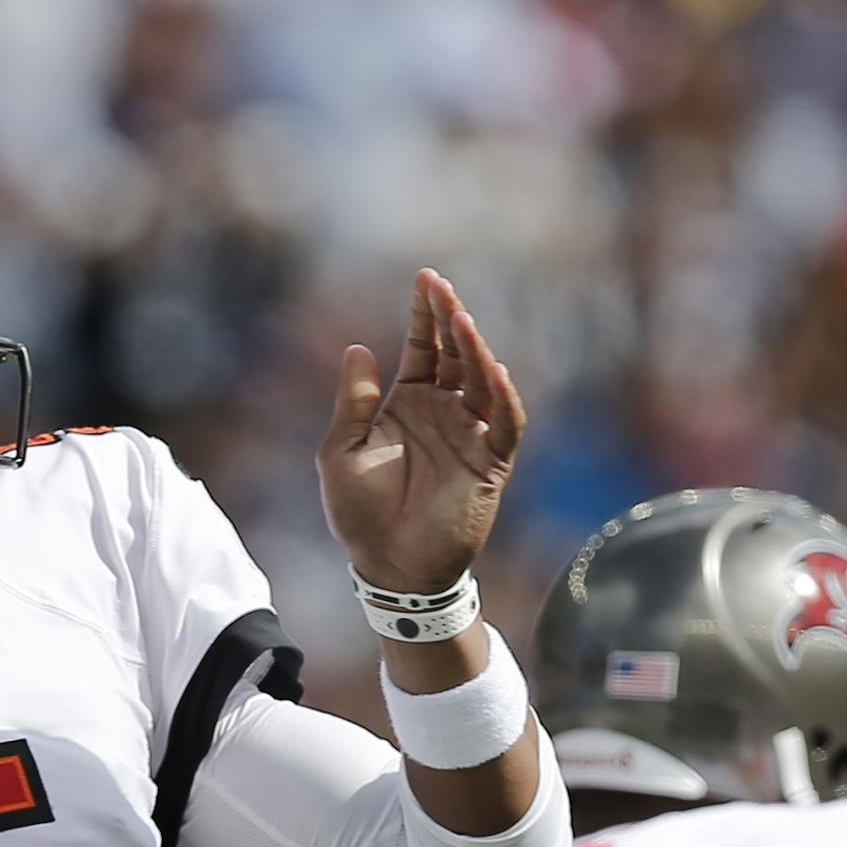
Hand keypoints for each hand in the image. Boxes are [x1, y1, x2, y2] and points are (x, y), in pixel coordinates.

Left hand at [317, 269, 526, 595]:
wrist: (390, 568)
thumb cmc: (361, 515)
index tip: (425, 278)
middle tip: (442, 287)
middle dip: (450, 318)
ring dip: (475, 349)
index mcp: (407, 404)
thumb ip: (354, 403)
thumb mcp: (342, 452)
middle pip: (454, 353)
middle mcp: (443, 412)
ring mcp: (469, 435)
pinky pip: (505, 424)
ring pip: (481, 380)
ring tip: (461, 319)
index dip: (424, 313)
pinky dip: (502, 396)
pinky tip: (492, 368)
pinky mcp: (490, 463)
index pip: (423, 347)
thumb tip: (358, 348)